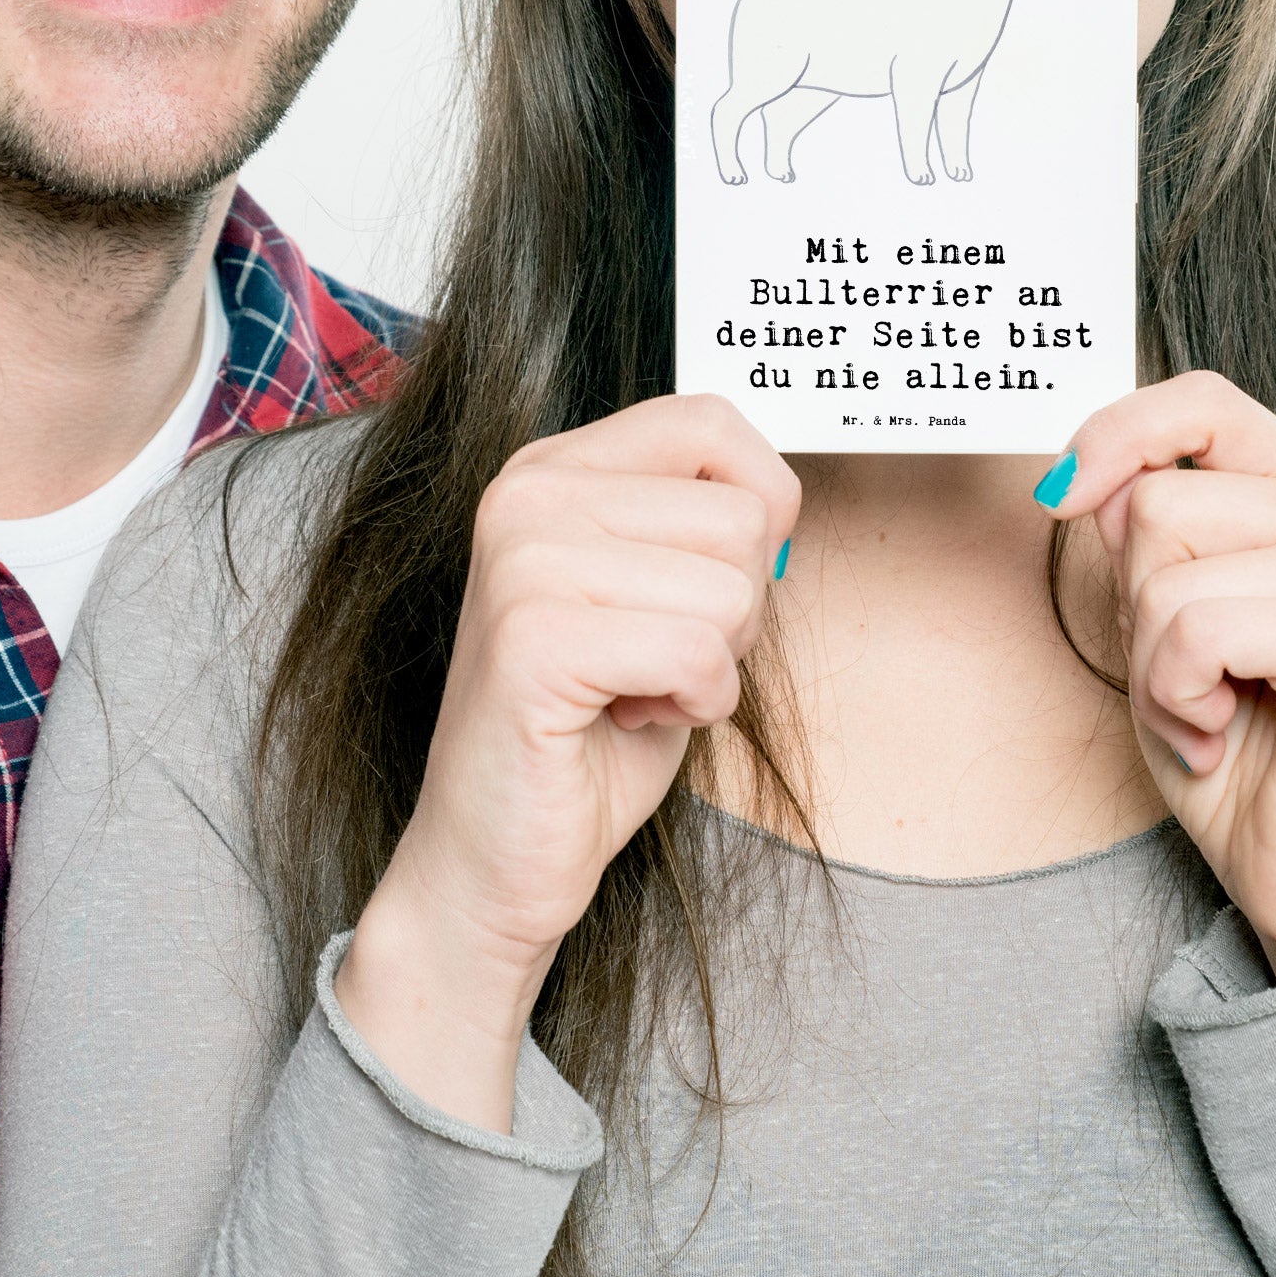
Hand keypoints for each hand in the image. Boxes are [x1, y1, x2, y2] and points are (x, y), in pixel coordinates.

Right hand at [334, 394, 797, 1129]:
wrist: (494, 855)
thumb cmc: (588, 732)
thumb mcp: (654, 598)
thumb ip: (700, 528)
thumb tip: (780, 498)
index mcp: (552, 468)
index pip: (712, 421)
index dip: (760, 506)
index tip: (713, 582)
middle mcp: (527, 493)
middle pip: (740, 517)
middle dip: (734, 610)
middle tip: (655, 660)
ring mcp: (522, 559)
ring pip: (730, 588)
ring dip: (713, 666)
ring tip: (635, 691)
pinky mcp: (533, 639)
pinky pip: (698, 653)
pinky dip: (694, 705)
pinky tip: (626, 720)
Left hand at [1046, 374, 1275, 980]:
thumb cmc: (1236, 744)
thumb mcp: (1159, 618)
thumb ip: (1140, 536)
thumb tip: (1088, 480)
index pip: (1202, 402)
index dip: (1117, 433)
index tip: (1061, 496)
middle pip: (1156, 500)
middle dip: (1134, 603)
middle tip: (1188, 677)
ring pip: (1166, 570)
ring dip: (1154, 663)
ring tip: (1210, 710)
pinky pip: (1198, 630)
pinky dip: (1179, 695)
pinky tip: (1224, 733)